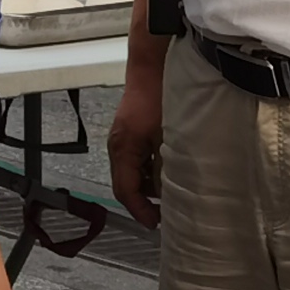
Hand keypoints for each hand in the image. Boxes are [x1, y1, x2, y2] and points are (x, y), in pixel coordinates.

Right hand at [107, 69, 163, 227]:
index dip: (140, 211)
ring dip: (148, 187)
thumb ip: (167, 166)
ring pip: (132, 173)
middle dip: (144, 203)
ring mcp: (123, 139)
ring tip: (170, 198)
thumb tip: (171, 192)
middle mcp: (117, 147)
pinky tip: (168, 173)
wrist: (153, 66)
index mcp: (122, 150)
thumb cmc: (159, 97)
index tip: (156, 224)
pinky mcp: (131, 132)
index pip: (125, 191)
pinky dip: (150, 172)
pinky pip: (137, 161)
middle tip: (165, 216)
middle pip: (125, 185)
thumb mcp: (168, 137)